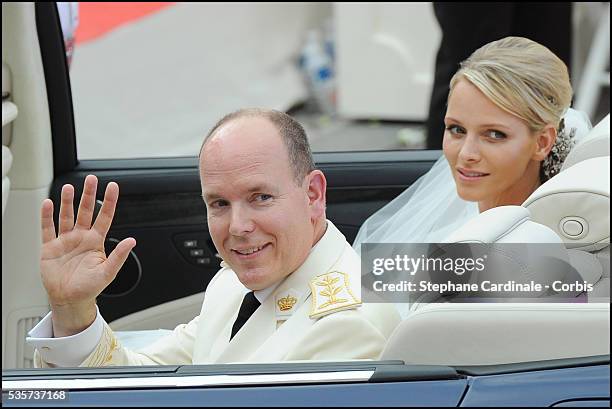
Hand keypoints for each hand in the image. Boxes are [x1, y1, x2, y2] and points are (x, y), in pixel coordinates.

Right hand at [40, 175, 135, 335]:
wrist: (69, 299)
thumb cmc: (90, 287)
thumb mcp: (108, 272)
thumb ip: (119, 256)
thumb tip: (132, 241)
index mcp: (96, 241)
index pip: (104, 217)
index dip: (108, 202)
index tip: (113, 187)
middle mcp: (81, 237)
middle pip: (85, 211)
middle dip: (88, 194)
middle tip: (91, 179)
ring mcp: (65, 241)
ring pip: (66, 216)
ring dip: (67, 202)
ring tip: (69, 187)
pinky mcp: (50, 247)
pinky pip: (47, 228)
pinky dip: (46, 216)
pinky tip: (47, 204)